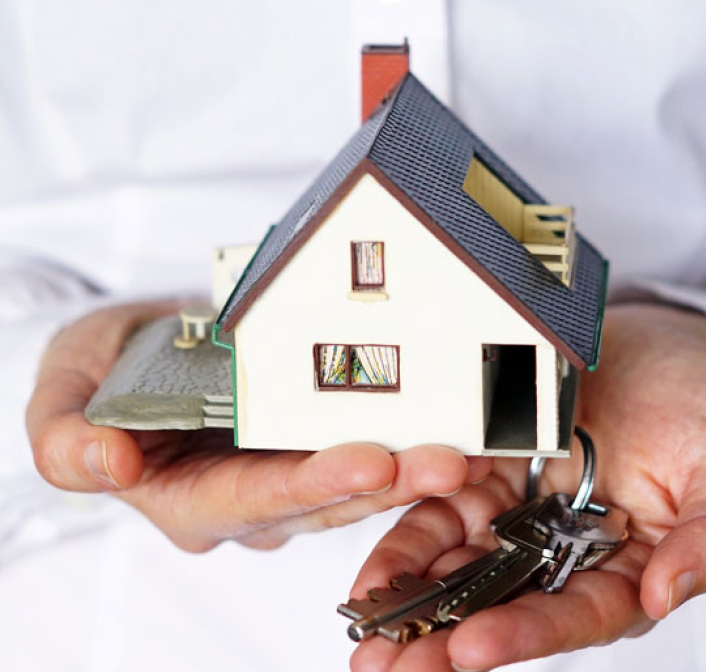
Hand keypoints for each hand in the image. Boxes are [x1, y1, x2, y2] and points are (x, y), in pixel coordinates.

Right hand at [26, 302, 491, 550]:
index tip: (368, 465)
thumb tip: (105, 461)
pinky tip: (457, 419)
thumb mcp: (63, 393)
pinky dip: (410, 435)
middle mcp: (250, 500)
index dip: (308, 487)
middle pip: (325, 499)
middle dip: (388, 482)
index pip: (251, 502)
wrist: (144, 347)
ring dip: (414, 464)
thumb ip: (67, 437)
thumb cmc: (103, 371)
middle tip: (449, 460)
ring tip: (468, 443)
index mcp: (190, 500)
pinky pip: (369, 443)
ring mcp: (288, 472)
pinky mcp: (316, 440)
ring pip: (359, 479)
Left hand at [348, 304, 705, 671]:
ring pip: (460, 568)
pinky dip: (406, 542)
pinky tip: (371, 572)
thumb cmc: (696, 410)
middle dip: (444, 641)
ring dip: (411, 604)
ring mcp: (519, 516)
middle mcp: (563, 553)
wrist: (650, 348)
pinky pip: (440, 512)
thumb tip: (668, 596)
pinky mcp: (484, 476)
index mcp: (624, 569)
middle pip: (503, 606)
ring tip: (364, 635)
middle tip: (389, 670)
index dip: (524, 634)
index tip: (471, 649)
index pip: (573, 614)